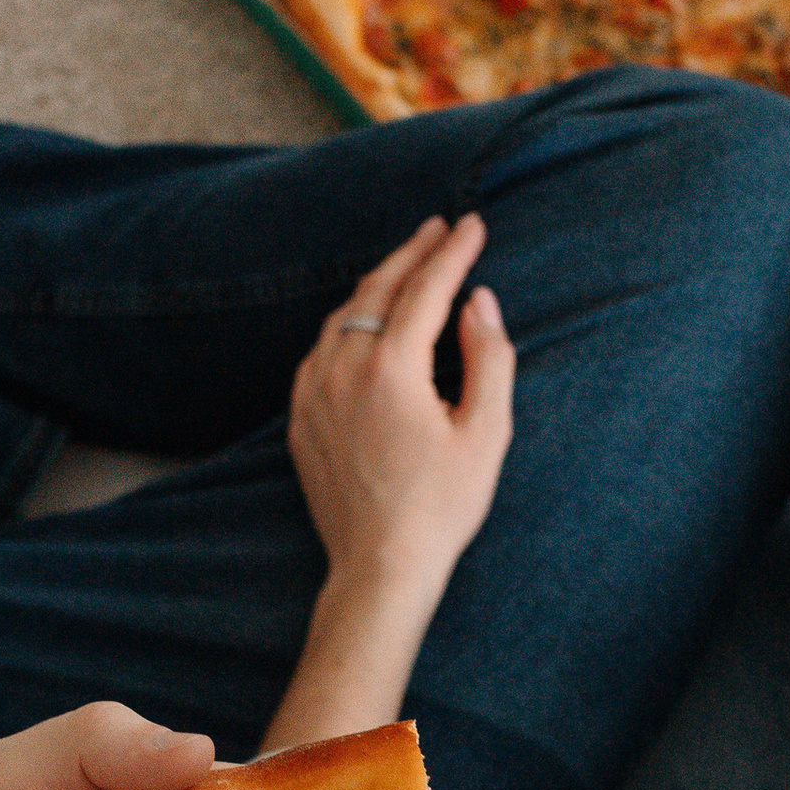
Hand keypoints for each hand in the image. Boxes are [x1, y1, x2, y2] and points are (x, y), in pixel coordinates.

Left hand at [289, 215, 515, 591]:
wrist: (379, 565)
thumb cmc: (442, 507)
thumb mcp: (486, 433)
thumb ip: (489, 357)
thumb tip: (479, 301)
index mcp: (391, 368)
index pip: (426, 288)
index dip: (454, 252)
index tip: (474, 225)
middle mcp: (342, 369)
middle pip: (377, 289)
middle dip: (412, 253)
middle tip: (440, 229)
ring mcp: (313, 393)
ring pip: (342, 315)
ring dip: (377, 284)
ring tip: (407, 266)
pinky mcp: (300, 417)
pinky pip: (321, 350)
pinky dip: (347, 324)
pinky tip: (365, 323)